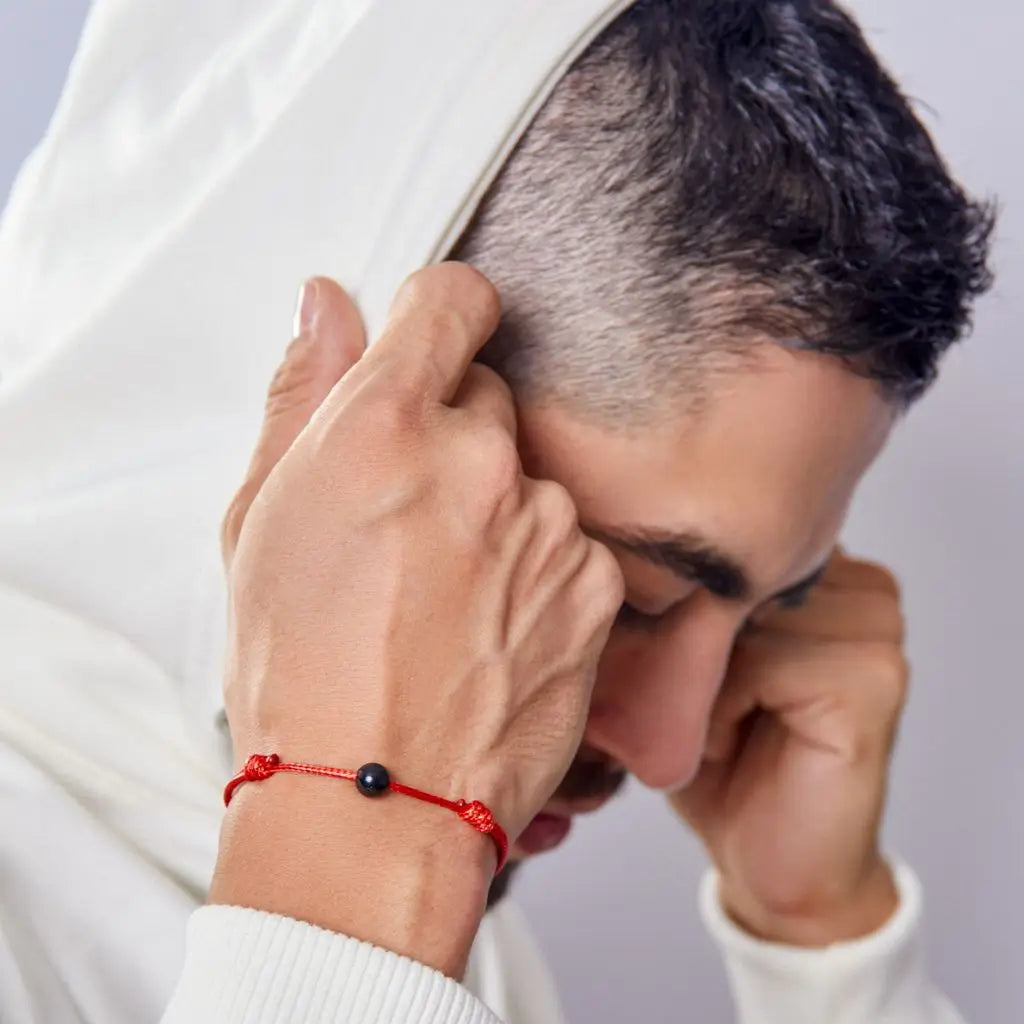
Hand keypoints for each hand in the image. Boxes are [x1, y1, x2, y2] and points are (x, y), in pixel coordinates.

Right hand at [212, 265, 622, 974]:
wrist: (374, 799)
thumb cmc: (299, 671)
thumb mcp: (261, 521)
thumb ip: (302, 393)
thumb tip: (328, 305)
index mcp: (382, 427)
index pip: (452, 299)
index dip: (442, 313)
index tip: (436, 342)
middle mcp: (479, 460)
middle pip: (490, 397)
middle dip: (456, 439)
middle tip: (412, 521)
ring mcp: (548, 522)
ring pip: (531, 478)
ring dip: (499, 512)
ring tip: (447, 593)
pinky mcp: (595, 582)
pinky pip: (570, 542)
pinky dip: (540, 569)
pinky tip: (492, 625)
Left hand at [670, 550, 905, 945]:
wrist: (767, 862)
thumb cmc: (722, 758)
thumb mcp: (692, 659)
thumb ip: (685, 599)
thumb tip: (623, 546)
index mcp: (827, 570)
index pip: (734, 538)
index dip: (675, 587)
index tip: (641, 631)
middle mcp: (863, 589)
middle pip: (735, 574)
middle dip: (681, 632)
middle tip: (665, 691)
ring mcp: (876, 632)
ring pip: (741, 616)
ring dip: (700, 678)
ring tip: (709, 725)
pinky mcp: (872, 683)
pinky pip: (764, 661)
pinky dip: (722, 707)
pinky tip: (726, 743)